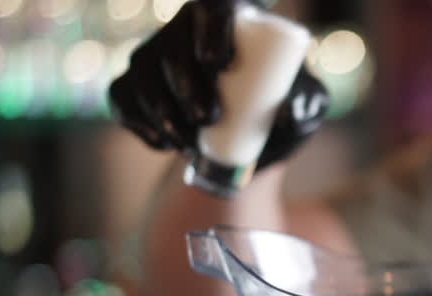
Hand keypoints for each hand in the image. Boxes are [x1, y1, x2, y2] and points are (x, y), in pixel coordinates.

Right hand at [108, 0, 328, 169]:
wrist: (251, 145)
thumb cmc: (282, 110)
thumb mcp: (306, 107)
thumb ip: (309, 104)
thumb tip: (287, 111)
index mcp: (230, 16)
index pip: (214, 5)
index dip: (212, 28)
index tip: (220, 63)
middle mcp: (185, 28)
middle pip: (174, 43)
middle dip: (184, 81)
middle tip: (207, 117)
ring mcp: (154, 55)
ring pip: (143, 71)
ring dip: (159, 107)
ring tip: (186, 141)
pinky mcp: (133, 86)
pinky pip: (123, 97)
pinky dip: (140, 123)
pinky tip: (163, 142)